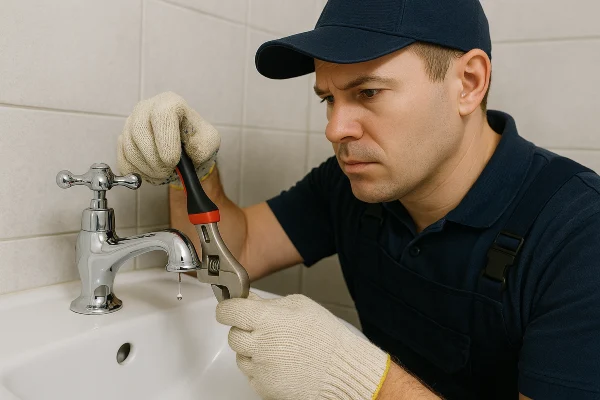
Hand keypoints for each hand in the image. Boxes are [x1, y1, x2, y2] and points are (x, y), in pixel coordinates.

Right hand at [117, 91, 219, 184]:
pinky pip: (123, 160)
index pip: (162, 115)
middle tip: (168, 171)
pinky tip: (152, 173)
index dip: (166, 141)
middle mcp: (146, 109)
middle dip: (154, 160)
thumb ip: (204, 145)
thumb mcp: (209, 141)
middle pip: (140, 132)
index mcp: (170, 103)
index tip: (173, 160)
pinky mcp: (122, 141)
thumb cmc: (196, 141)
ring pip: (130, 148)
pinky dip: (137, 173)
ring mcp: (131, 124)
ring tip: (163, 174)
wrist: (185, 150)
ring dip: (148, 169)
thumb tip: (191, 151)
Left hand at [216, 292, 390, 399]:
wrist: (341, 370)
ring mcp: (259, 368)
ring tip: (278, 349)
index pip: (228, 311)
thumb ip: (271, 303)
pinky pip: (251, 374)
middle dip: (244, 330)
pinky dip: (260, 368)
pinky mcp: (262, 387)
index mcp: (266, 319)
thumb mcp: (300, 305)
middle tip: (263, 330)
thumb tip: (251, 301)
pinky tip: (280, 363)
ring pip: (240, 356)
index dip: (228, 308)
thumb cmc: (326, 338)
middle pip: (232, 335)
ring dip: (252, 351)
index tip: (230, 309)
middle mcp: (258, 345)